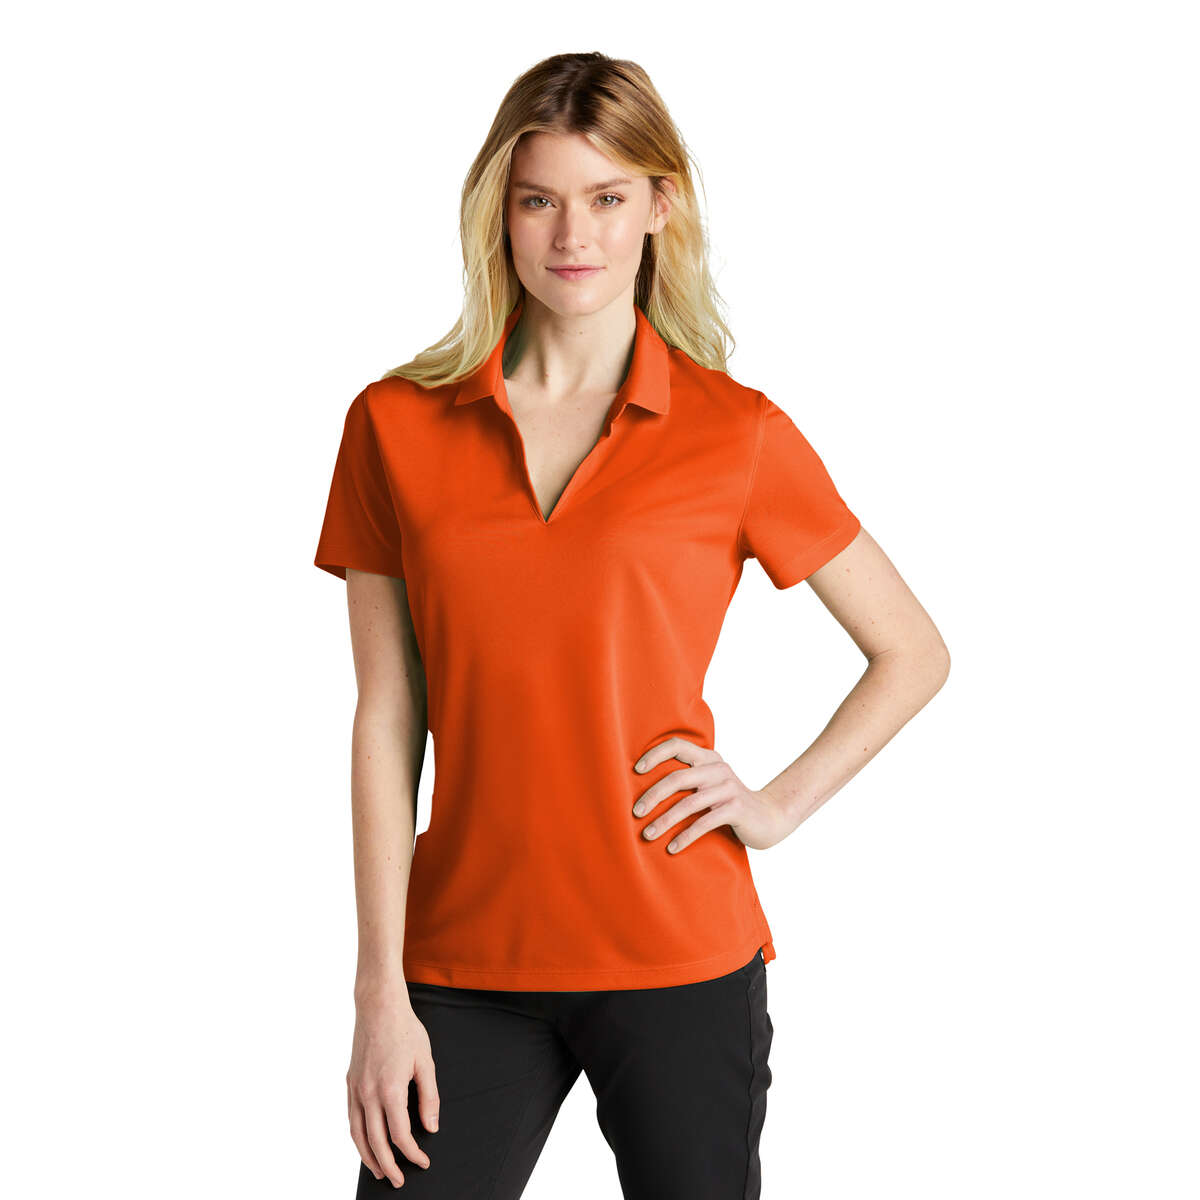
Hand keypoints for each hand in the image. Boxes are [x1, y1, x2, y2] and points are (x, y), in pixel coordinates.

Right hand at [347, 992, 439, 1186]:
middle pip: (376, 1142)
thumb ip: (429, 1097)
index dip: (412, 1154)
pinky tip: (365, 1142)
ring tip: (380, 1171)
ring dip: (367, 1157)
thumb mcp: (425, 1062)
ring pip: (357, 1134)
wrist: (379, 1006)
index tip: (423, 1161)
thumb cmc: (405, 1030)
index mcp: (390, 1090)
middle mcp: (368, 1093)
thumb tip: (431, 1127)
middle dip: (388, 1166)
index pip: (400, 1135)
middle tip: (398, 1181)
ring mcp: (355, 1089)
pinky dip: (357, 1136)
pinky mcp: (349, 1082)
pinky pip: (350, 1117)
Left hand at [632, 736, 793, 852]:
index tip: (635, 770)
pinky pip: (704, 822)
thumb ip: (688, 778)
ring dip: (664, 821)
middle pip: (677, 778)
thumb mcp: (709, 784)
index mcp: (708, 758)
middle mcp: (718, 768)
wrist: (768, 818)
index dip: (654, 754)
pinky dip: (685, 836)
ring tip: (647, 835)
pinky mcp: (736, 809)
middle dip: (652, 796)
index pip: (677, 745)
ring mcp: (728, 788)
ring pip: (688, 803)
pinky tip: (672, 848)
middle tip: (635, 812)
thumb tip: (642, 784)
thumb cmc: (728, 802)